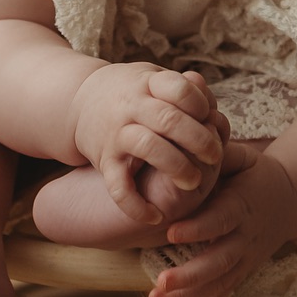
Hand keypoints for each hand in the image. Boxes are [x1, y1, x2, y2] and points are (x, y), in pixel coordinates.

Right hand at [70, 65, 226, 226]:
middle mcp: (131, 107)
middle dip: (199, 140)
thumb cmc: (134, 93)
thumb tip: (214, 112)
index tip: (209, 117)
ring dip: (176, 166)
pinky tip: (156, 216)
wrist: (81, 102)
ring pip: (148, 147)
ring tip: (194, 182)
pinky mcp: (104, 161)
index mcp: (148, 83)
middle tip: (215, 156)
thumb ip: (188, 91)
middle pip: (169, 119)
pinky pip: (118, 187)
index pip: (180, 89)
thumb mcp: (156, 80)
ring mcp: (116, 134)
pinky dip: (136, 205)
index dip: (201, 104)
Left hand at [148, 150, 296, 296]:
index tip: (170, 232)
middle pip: (221, 260)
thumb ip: (220, 155)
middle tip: (160, 283)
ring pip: (220, 282)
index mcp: (243, 204)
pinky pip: (222, 292)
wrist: (288, 201)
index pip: (221, 219)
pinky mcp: (243, 271)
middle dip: (190, 275)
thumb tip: (193, 144)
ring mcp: (246, 257)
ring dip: (188, 295)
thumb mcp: (243, 158)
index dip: (198, 228)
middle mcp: (246, 235)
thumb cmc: (254, 174)